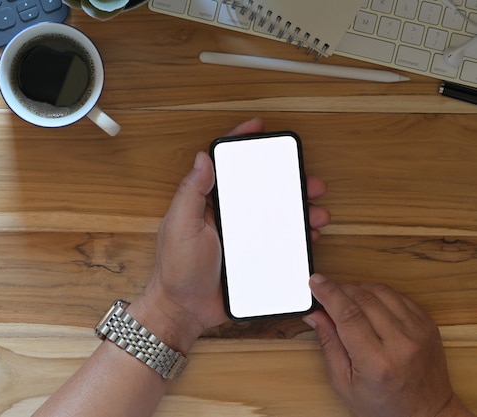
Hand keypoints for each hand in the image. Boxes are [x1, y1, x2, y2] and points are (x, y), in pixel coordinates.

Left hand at [131, 118, 329, 352]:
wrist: (185, 310)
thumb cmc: (177, 268)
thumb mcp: (181, 226)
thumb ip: (191, 192)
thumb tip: (203, 157)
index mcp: (207, 202)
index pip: (225, 164)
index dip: (241, 142)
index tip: (259, 127)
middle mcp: (226, 214)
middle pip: (260, 187)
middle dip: (287, 179)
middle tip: (309, 180)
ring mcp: (241, 236)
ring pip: (275, 213)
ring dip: (299, 208)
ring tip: (317, 211)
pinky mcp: (253, 256)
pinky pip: (279, 241)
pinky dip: (297, 236)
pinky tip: (310, 236)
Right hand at [305, 274, 473, 416]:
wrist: (427, 413)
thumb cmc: (385, 405)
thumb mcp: (344, 383)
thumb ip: (329, 345)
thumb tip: (316, 315)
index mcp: (377, 362)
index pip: (348, 315)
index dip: (329, 294)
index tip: (316, 282)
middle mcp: (401, 344)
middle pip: (363, 298)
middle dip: (339, 289)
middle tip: (325, 290)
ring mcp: (418, 332)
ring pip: (381, 292)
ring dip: (358, 289)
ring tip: (347, 299)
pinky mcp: (427, 325)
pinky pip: (399, 296)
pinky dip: (379, 294)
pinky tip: (369, 304)